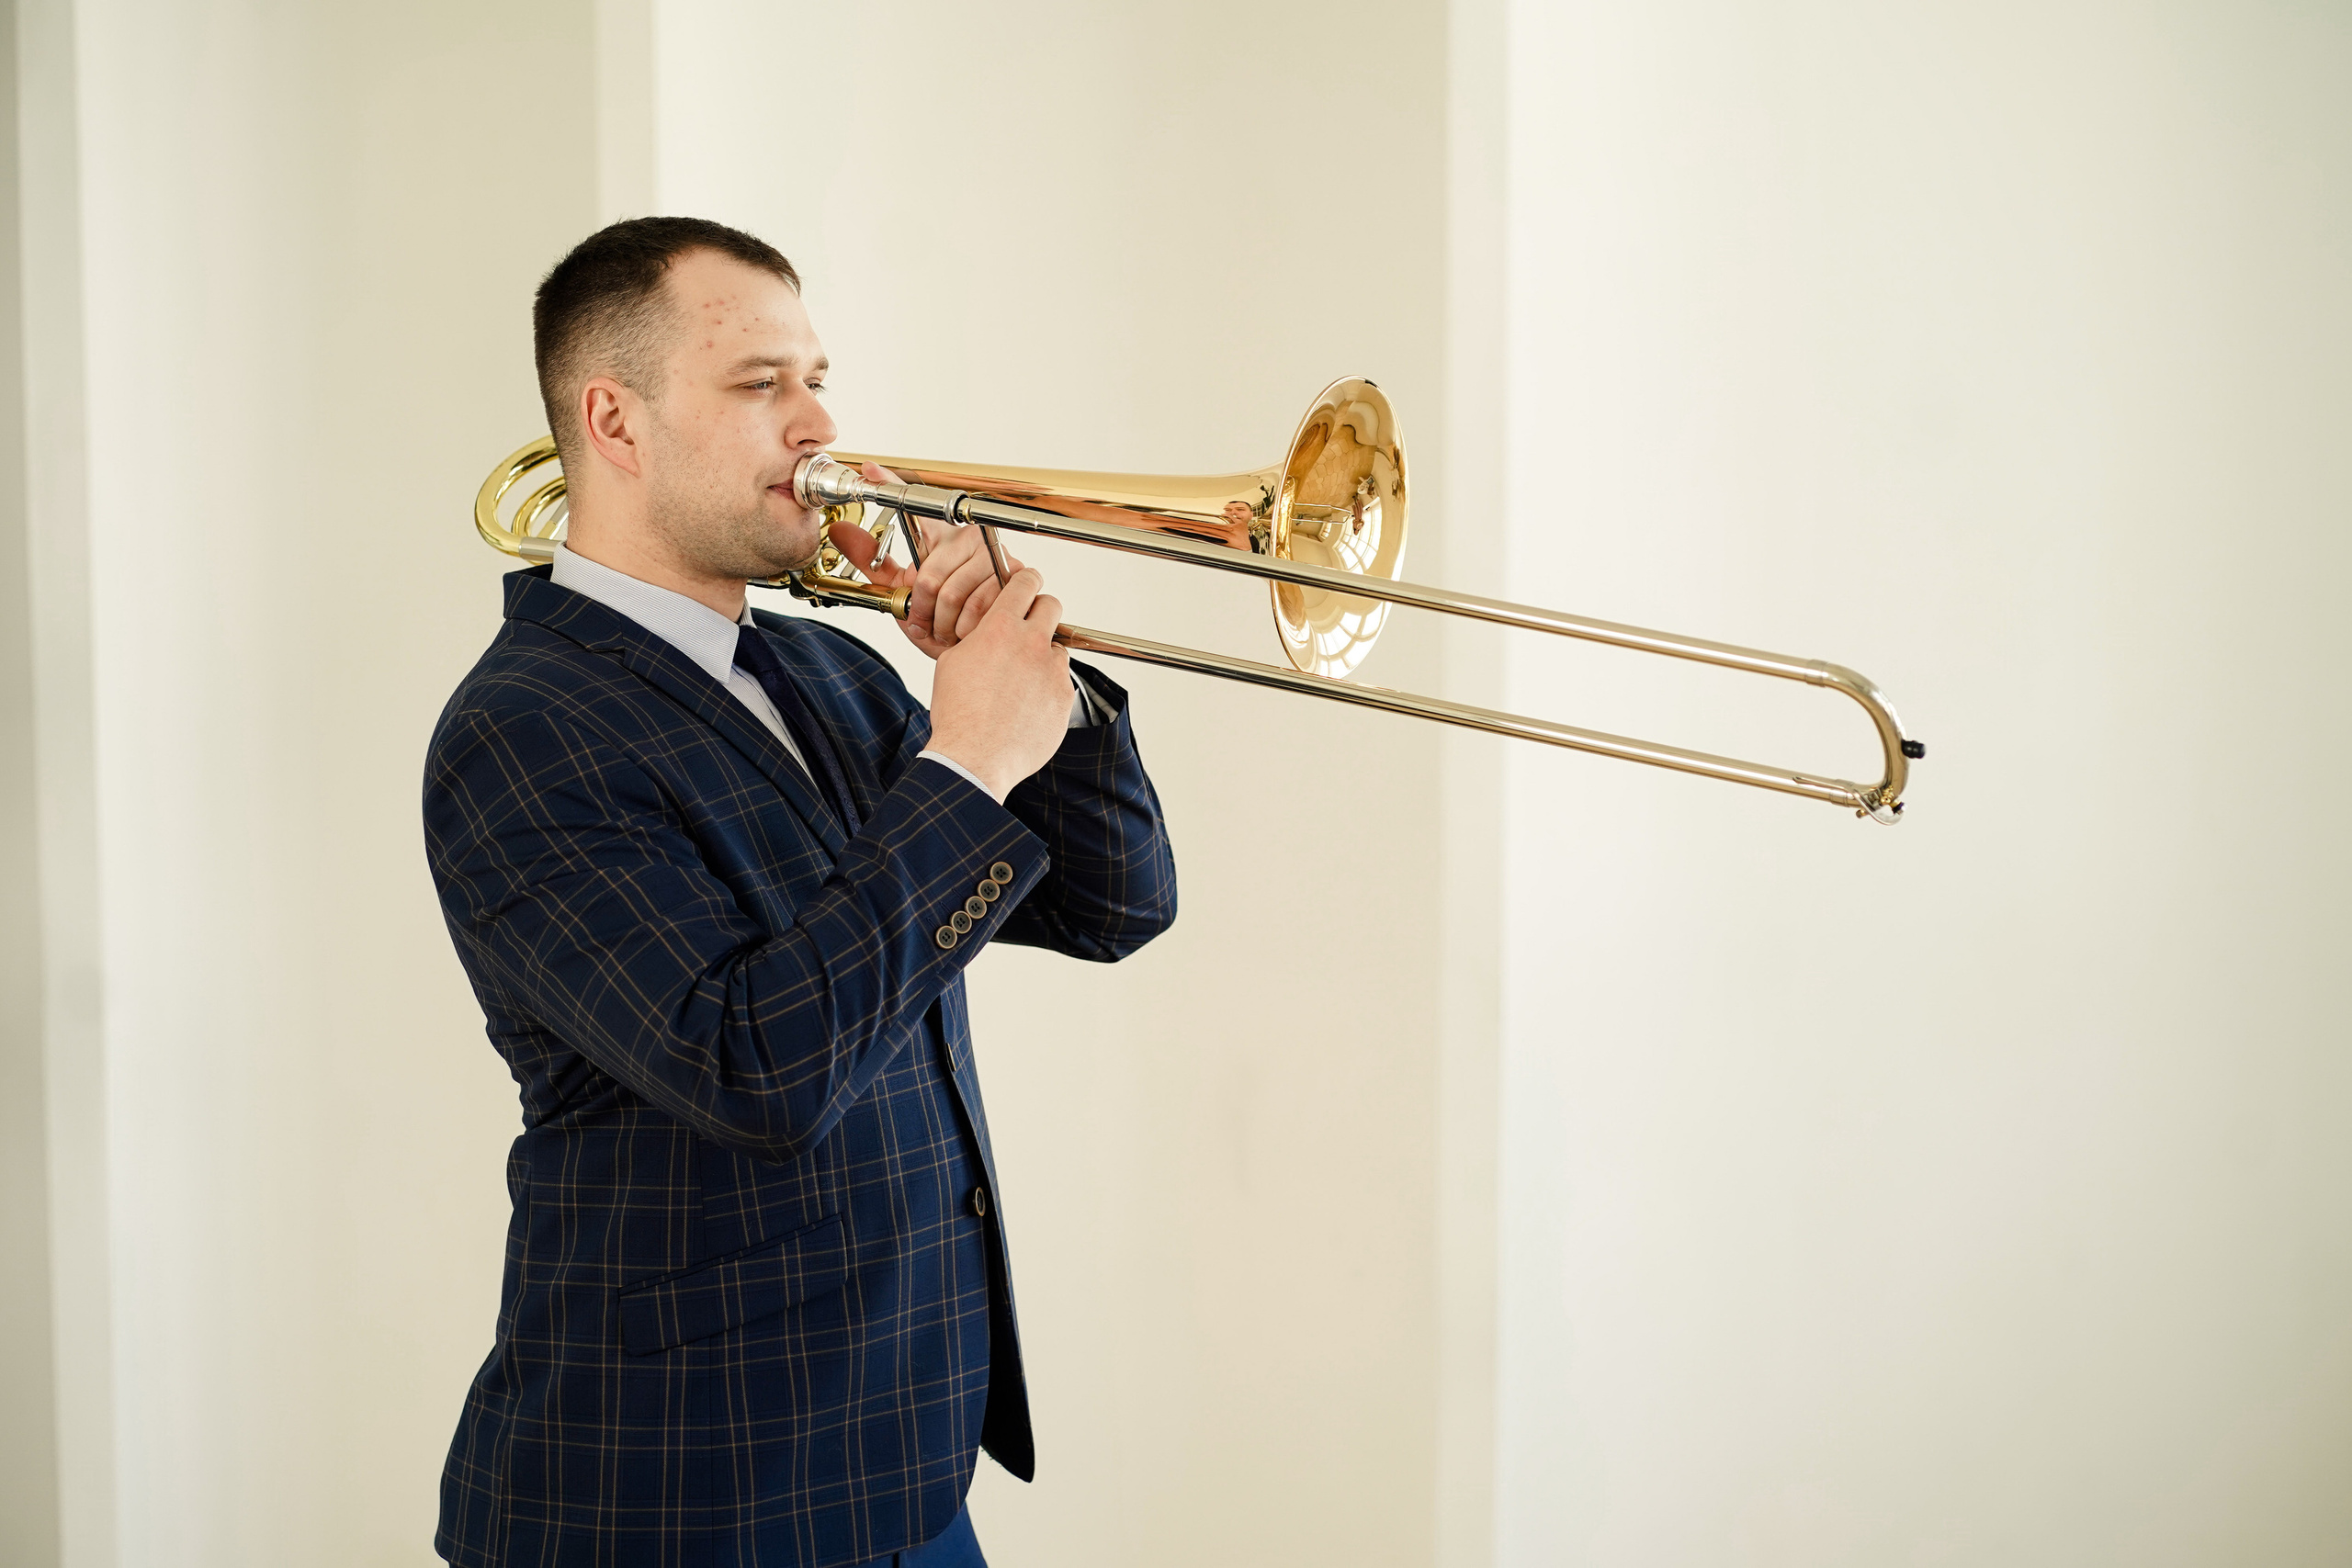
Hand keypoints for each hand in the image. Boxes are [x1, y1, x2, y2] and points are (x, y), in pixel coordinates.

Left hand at [824, 463, 1030, 660]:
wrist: (975, 647)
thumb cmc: (939, 618)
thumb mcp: (900, 590)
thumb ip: (873, 561)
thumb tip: (839, 531)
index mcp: (941, 535)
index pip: (916, 504)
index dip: (891, 484)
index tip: (870, 471)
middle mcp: (969, 538)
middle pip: (931, 576)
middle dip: (921, 608)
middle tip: (923, 620)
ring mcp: (995, 555)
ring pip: (952, 595)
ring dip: (942, 622)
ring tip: (945, 626)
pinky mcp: (1014, 577)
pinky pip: (976, 607)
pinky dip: (963, 628)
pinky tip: (965, 629)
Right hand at [923, 565, 1074, 799]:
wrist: (975, 756)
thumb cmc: (958, 714)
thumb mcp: (952, 663)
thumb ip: (976, 638)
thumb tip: (984, 632)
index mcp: (999, 628)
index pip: (1024, 582)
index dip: (1026, 580)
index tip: (1027, 583)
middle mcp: (1031, 643)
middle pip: (1051, 605)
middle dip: (1041, 611)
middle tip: (1029, 626)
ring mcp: (1052, 670)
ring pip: (1057, 647)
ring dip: (1043, 655)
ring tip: (1021, 679)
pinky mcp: (1064, 696)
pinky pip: (1060, 681)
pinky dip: (1047, 688)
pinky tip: (1027, 705)